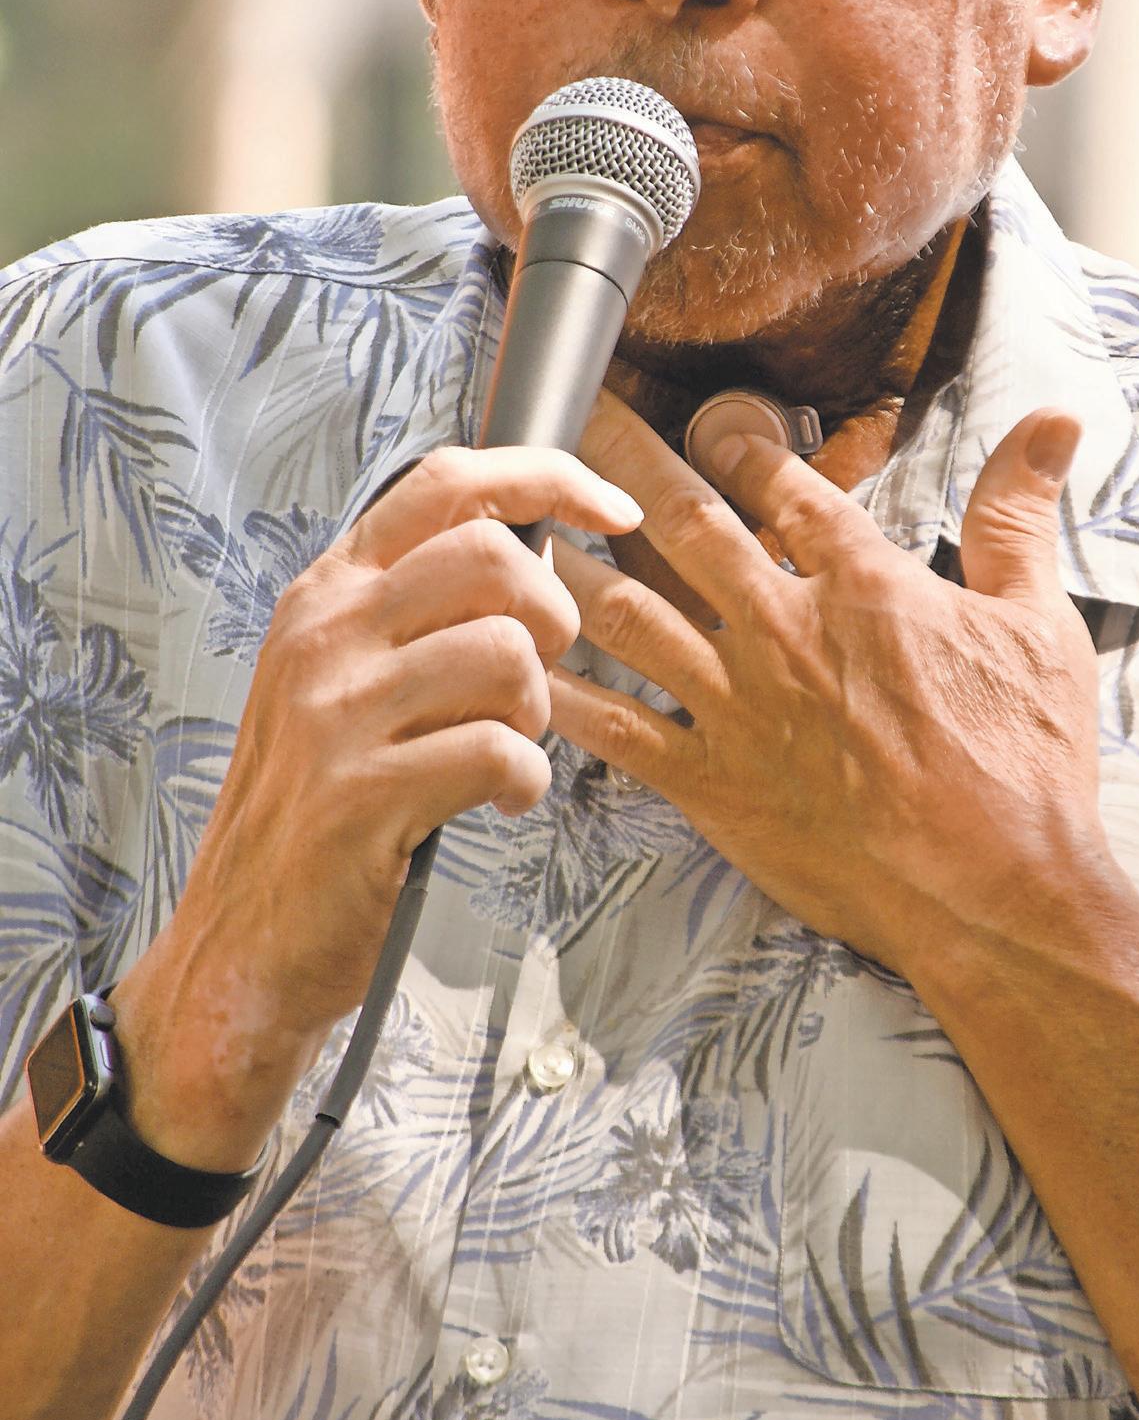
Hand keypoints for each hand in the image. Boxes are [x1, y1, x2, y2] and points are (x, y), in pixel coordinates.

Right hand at [114, 447, 640, 1163]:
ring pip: (506, 653)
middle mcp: (324, 634)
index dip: (548, 478)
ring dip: (535, 710)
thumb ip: (415, 609)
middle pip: (491, 556)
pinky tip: (497, 802)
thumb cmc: (318, 805)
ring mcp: (335, 711)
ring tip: (505, 747)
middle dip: (551, 616)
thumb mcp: (343, 677)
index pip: (446, 482)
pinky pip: (498, 751)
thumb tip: (531, 550)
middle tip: (536, 679)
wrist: (244, 941)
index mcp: (328, 591)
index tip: (614, 510)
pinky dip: (524, 783)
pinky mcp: (360, 792)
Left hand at [546, 393, 1101, 974]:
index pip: (781, 484)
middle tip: (574, 419)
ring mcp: (740, 708)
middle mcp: (783, 631)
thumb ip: (1021, 517)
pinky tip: (522, 664)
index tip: (710, 419)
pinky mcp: (714, 784)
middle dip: (622, 462)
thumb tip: (1052, 423)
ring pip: (629, 613)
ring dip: (572, 562)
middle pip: (683, 523)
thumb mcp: (1039, 624)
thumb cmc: (1024, 766)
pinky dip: (566, 695)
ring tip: (521, 526)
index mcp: (861, 584)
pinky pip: (619, 730)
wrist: (993, 894)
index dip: (737, 439)